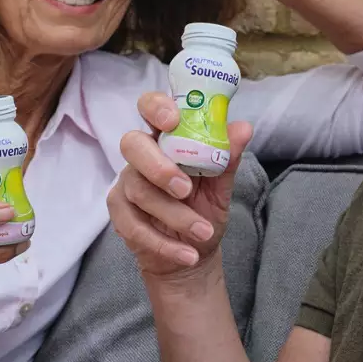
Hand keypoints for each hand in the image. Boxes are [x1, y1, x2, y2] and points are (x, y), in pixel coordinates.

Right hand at [107, 91, 252, 278]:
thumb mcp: (222, 187)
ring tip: (202, 232)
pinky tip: (188, 254)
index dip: (156, 107)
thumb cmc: (203, 210)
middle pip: (133, 144)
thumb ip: (228, 158)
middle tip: (185, 189)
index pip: (151, 107)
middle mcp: (142, 155)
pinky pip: (134, 226)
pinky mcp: (119, 213)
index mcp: (167, 138)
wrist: (192, 253)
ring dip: (175, 215)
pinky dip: (164, 243)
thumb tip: (243, 128)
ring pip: (140, 191)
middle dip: (159, 166)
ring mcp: (127, 183)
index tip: (173, 120)